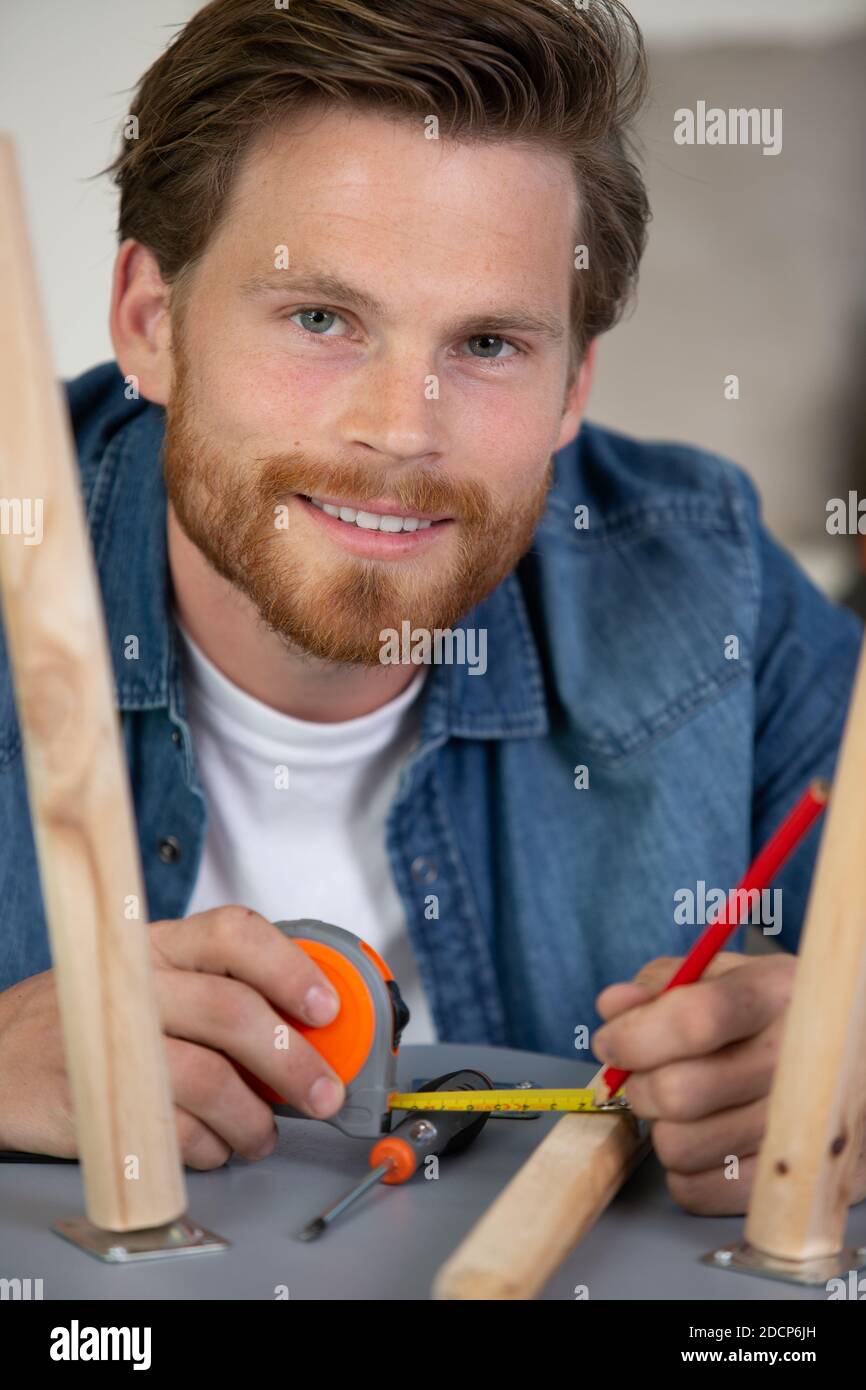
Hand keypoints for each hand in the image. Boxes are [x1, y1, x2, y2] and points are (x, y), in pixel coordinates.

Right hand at [0, 906, 345, 1168]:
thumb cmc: (86, 1015)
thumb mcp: (143, 975)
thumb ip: (212, 984)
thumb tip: (301, 1023)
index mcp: (156, 944)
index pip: (235, 934)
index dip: (290, 968)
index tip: (325, 1007)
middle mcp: (134, 982)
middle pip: (232, 1013)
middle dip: (293, 1062)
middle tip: (322, 1093)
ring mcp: (110, 1039)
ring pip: (208, 1080)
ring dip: (252, 1119)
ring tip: (260, 1134)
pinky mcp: (95, 1098)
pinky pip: (173, 1132)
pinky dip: (207, 1148)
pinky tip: (212, 1146)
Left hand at [592, 951, 865, 1214]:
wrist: (855, 1060)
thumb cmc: (778, 1015)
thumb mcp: (731, 976)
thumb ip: (665, 982)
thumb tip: (612, 1007)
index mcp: (778, 996)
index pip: (693, 1020)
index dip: (634, 1035)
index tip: (609, 1042)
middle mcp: (797, 1061)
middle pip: (677, 1092)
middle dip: (641, 1085)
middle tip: (649, 1076)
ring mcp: (802, 1128)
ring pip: (679, 1147)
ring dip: (663, 1128)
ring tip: (687, 1108)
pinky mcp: (799, 1180)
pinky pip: (699, 1191)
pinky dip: (685, 1170)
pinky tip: (705, 1140)